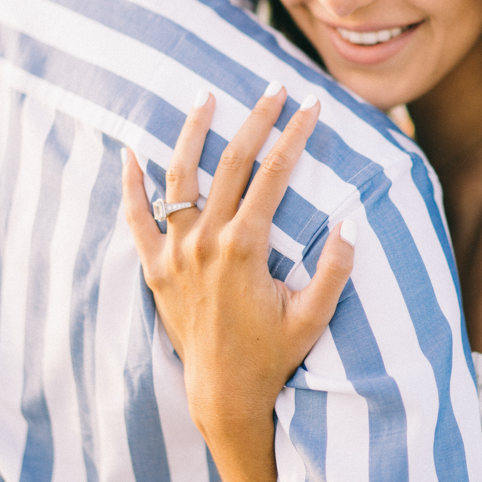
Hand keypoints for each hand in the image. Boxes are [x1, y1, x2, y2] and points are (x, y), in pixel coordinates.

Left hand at [121, 84, 355, 446]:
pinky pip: (136, 219)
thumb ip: (335, 270)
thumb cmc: (273, 354)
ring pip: (180, 177)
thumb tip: (351, 224)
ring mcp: (175, 253)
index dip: (296, 135)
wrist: (224, 393)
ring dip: (194, 132)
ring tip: (206, 97)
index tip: (312, 106)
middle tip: (275, 88)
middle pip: (231, 163)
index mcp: (245, 247)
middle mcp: (205, 242)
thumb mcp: (314, 316)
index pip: (275, 174)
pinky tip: (129, 154)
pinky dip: (132, 185)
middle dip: (257, 120)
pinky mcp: (155, 269)